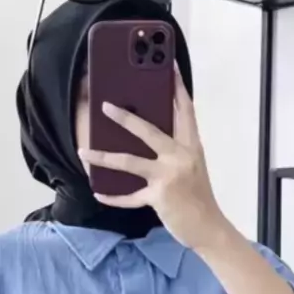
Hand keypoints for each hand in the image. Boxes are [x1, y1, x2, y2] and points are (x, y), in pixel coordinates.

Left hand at [79, 66, 225, 251]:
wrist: (208, 228)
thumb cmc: (198, 198)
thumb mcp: (192, 167)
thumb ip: (175, 151)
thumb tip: (150, 137)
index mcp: (191, 146)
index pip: (185, 110)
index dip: (177, 87)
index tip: (168, 66)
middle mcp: (180, 157)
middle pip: (149, 130)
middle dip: (125, 118)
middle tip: (105, 106)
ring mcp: (169, 176)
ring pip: (130, 161)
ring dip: (104, 157)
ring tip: (84, 152)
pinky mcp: (160, 197)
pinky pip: (130, 196)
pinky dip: (113, 196)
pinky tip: (99, 193)